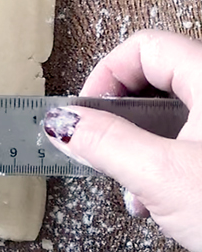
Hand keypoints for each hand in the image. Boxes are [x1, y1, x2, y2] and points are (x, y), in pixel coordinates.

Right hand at [43, 29, 201, 251]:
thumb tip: (64, 122)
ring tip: (137, 191)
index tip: (86, 112)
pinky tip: (165, 204)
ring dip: (144, 152)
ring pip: (177, 119)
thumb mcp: (160, 176)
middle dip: (123, 122)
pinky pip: (196, 145)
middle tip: (104, 147)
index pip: (145, 47)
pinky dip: (171, 168)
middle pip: (158, 83)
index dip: (106, 75)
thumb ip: (104, 142)